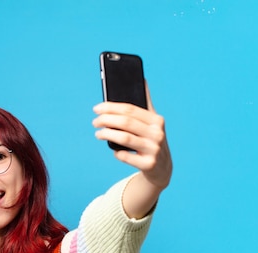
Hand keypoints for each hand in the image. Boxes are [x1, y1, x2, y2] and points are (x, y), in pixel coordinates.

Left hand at [92, 83, 172, 217]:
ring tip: (98, 133)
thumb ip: (146, 103)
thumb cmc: (152, 140)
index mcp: (157, 120)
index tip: (97, 108)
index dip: (111, 107)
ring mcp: (154, 150)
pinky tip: (114, 150)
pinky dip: (116, 152)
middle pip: (126, 122)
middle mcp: (157, 134)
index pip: (130, 109)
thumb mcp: (153, 122)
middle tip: (95, 122)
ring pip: (124, 138)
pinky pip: (125, 156)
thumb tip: (142, 79)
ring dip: (107, 134)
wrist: (162, 169)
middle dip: (106, 120)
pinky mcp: (148, 165)